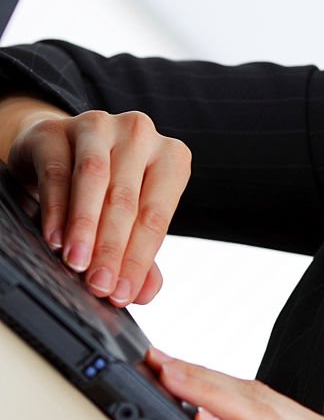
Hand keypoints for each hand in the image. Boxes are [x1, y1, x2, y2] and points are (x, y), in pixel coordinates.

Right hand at [3, 99, 190, 306]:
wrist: (58, 150)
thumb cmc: (104, 188)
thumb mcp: (127, 217)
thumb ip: (140, 253)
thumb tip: (146, 293)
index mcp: (171, 158)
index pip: (156, 215)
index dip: (140, 258)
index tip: (124, 293)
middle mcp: (141, 135)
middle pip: (127, 199)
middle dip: (112, 248)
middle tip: (100, 286)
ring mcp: (101, 126)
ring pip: (95, 180)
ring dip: (86, 227)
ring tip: (77, 263)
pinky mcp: (59, 130)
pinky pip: (58, 172)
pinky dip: (57, 209)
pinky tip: (55, 238)